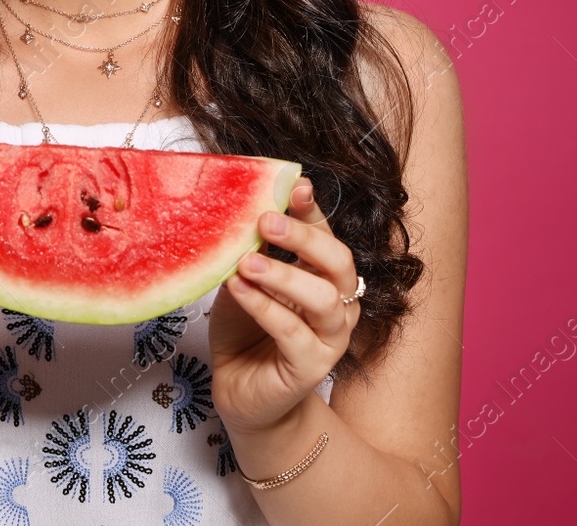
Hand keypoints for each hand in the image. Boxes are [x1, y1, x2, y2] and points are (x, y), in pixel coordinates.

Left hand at [208, 179, 359, 433]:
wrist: (239, 391)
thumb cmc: (244, 330)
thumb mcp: (245, 280)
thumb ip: (252, 250)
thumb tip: (238, 208)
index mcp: (323, 277)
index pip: (326, 235)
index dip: (313, 210)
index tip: (296, 185)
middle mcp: (337, 304)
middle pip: (338, 262)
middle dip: (304, 237)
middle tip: (266, 220)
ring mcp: (330, 338)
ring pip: (323, 299)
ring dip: (284, 274)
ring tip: (247, 260)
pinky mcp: (311, 367)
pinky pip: (293, 332)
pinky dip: (264, 306)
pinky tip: (239, 288)